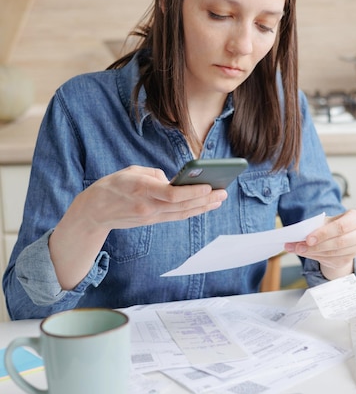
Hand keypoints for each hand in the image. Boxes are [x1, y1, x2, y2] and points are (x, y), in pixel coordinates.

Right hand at [77, 165, 227, 231]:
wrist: (94, 211)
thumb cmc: (112, 186)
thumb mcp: (131, 171)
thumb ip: (154, 174)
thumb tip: (172, 180)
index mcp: (142, 190)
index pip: (172, 194)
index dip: (192, 192)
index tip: (209, 186)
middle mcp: (148, 207)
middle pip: (182, 205)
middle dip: (205, 199)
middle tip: (223, 192)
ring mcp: (150, 217)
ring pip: (182, 213)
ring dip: (202, 207)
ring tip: (218, 200)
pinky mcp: (151, 222)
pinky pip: (175, 217)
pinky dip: (190, 211)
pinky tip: (202, 206)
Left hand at [284, 209, 355, 279]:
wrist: (340, 236)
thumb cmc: (333, 225)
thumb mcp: (326, 221)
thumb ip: (314, 227)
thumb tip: (296, 236)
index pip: (342, 227)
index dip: (324, 233)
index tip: (308, 239)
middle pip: (339, 242)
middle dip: (317, 246)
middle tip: (299, 246)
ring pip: (334, 253)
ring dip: (313, 252)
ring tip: (298, 249)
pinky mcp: (349, 259)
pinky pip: (331, 260)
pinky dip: (316, 257)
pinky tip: (307, 253)